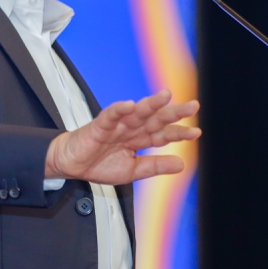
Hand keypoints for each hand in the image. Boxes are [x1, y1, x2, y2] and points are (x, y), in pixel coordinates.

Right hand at [44, 90, 200, 184]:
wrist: (71, 165)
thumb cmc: (99, 164)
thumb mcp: (132, 171)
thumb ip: (155, 166)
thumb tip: (182, 164)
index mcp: (140, 139)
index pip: (163, 134)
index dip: (179, 132)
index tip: (196, 132)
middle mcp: (131, 129)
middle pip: (155, 118)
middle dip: (173, 112)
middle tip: (193, 106)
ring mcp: (117, 125)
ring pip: (137, 112)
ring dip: (151, 104)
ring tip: (166, 96)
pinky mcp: (99, 125)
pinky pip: (110, 115)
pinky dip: (119, 109)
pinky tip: (129, 105)